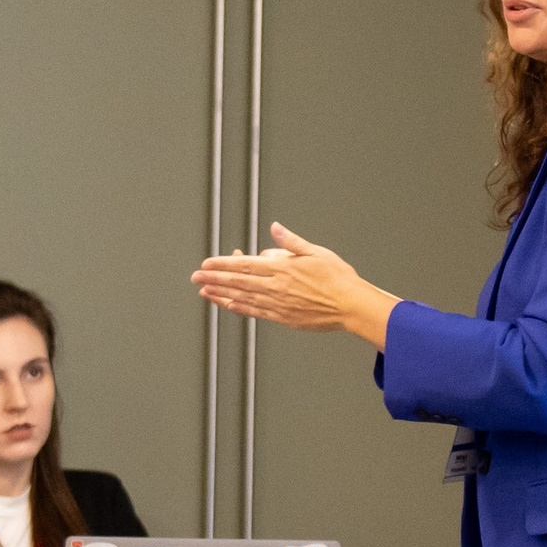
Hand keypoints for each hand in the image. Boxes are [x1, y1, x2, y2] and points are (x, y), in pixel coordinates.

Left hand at [192, 223, 401, 349]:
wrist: (351, 306)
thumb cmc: (338, 278)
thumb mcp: (316, 252)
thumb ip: (291, 242)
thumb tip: (275, 229)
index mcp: (282, 269)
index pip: (245, 265)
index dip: (223, 264)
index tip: (207, 263)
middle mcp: (276, 287)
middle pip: (237, 282)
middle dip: (214, 279)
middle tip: (196, 276)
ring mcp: (278, 304)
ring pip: (242, 298)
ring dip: (220, 294)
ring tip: (204, 291)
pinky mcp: (283, 318)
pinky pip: (255, 312)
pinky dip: (238, 308)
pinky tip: (227, 305)